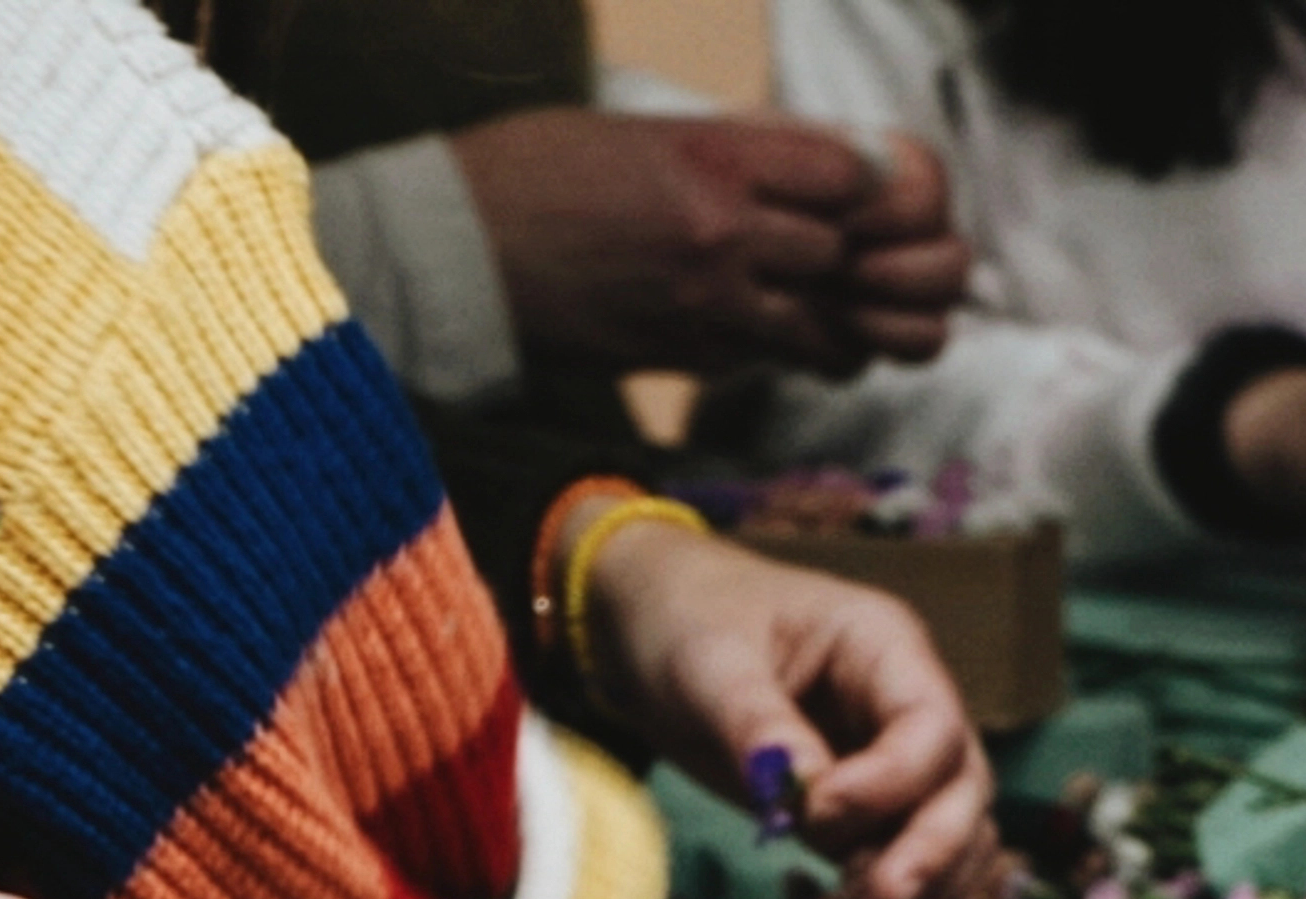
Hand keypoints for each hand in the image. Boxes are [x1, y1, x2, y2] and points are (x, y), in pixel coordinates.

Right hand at [451, 111, 961, 376]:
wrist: (454, 254)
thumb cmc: (528, 173)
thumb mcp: (636, 131)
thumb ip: (720, 151)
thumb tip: (785, 168)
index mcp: (713, 157)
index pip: (843, 175)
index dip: (852, 185)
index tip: (840, 190)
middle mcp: (722, 232)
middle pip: (838, 252)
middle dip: (834, 254)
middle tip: (817, 252)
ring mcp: (704, 302)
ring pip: (813, 324)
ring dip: (813, 315)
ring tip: (798, 303)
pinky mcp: (679, 356)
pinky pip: (756, 359)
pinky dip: (765, 350)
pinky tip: (746, 331)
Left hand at [583, 521, 1000, 898]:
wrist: (653, 626)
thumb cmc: (685, 620)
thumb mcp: (709, 664)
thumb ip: (761, 731)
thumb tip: (805, 803)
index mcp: (885, 647)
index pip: (932, 729)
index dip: (889, 786)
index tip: (814, 818)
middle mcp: (908, 705)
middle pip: (962, 796)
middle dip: (920, 863)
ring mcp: (895, 762)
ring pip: (949, 846)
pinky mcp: (867, 811)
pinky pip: (904, 869)